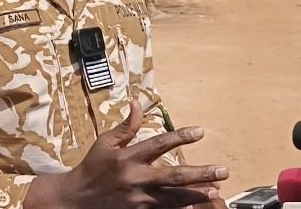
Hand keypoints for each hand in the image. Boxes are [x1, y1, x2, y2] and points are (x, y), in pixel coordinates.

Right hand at [24, 101, 228, 208]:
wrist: (78, 199)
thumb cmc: (93, 167)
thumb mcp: (105, 143)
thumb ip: (126, 127)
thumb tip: (137, 103)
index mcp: (128, 158)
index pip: (158, 144)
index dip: (180, 137)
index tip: (200, 132)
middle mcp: (137, 179)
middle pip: (174, 176)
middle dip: (200, 174)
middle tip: (222, 171)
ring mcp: (140, 199)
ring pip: (175, 198)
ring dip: (197, 194)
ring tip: (215, 190)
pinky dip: (181, 208)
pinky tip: (196, 206)